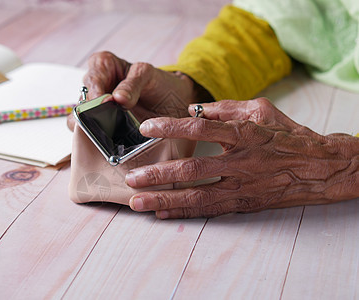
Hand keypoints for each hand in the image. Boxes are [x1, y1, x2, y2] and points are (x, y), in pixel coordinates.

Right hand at [67, 51, 210, 129]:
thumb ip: (133, 83)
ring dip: (92, 128)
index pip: (92, 76)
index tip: (106, 102)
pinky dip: (97, 139)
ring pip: (82, 119)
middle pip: (84, 100)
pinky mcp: (102, 126)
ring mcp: (97, 108)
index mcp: (103, 66)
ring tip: (106, 135)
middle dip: (93, 112)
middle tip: (105, 121)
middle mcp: (96, 87)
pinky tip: (108, 143)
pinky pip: (91, 134)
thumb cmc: (159, 83)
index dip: (96, 90)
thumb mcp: (149, 76)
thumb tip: (117, 98)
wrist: (174, 102)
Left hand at [125, 98, 358, 218]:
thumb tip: (196, 108)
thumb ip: (226, 109)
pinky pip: (210, 210)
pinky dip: (184, 212)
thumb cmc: (289, 136)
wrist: (321, 168)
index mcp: (244, 134)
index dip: (172, 127)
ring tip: (137, 203)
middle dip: (158, 175)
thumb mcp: (261, 111)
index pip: (200, 129)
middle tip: (131, 178)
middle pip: (193, 170)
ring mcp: (242, 187)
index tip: (146, 128)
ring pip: (198, 196)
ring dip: (164, 200)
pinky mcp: (244, 204)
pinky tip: (162, 213)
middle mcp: (240, 163)